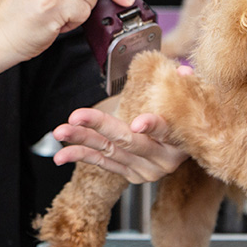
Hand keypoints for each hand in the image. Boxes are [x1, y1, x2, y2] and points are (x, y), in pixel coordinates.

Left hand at [50, 88, 190, 184]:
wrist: (180, 146)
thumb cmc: (180, 116)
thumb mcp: (186, 101)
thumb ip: (186, 86)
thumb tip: (185, 71)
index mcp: (180, 140)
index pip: (167, 131)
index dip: (153, 126)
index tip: (137, 123)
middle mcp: (162, 160)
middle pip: (128, 140)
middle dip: (99, 127)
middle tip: (75, 117)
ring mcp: (145, 170)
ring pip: (109, 151)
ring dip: (81, 141)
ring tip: (60, 132)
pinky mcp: (129, 175)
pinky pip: (103, 163)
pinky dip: (81, 156)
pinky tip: (62, 155)